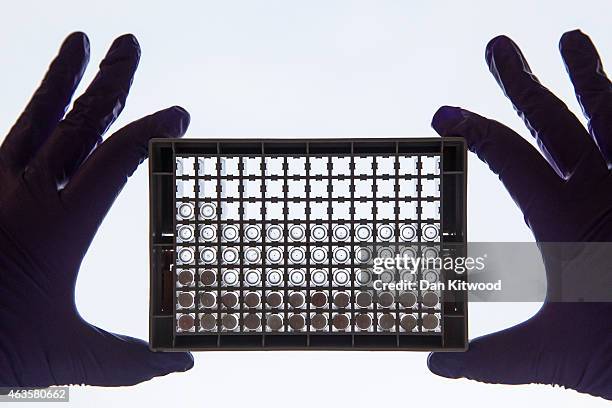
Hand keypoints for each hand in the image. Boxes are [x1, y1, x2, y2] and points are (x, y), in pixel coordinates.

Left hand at [0, 32, 192, 385]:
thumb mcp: (68, 356)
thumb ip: (131, 360)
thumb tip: (183, 367)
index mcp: (57, 223)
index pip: (117, 158)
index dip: (153, 130)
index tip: (180, 112)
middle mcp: (22, 193)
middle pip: (77, 123)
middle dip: (109, 82)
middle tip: (129, 45)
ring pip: (33, 119)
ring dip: (59, 80)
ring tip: (77, 42)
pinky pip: (1, 143)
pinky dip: (24, 120)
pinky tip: (32, 109)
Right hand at [427, 30, 611, 398]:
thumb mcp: (549, 355)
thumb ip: (488, 359)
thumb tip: (435, 366)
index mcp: (567, 221)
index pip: (508, 159)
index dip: (473, 130)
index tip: (442, 113)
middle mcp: (606, 193)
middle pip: (557, 122)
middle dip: (522, 83)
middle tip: (499, 46)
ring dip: (593, 77)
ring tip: (573, 37)